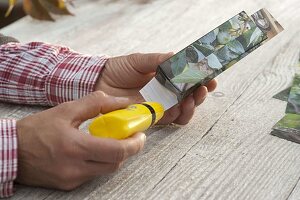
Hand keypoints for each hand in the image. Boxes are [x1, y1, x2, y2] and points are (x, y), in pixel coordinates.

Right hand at [16, 91, 145, 189]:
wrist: (12, 151)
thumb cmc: (36, 130)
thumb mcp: (66, 110)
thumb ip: (96, 103)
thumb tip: (121, 101)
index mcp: (75, 146)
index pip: (117, 151)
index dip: (134, 144)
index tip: (140, 134)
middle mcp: (75, 167)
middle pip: (115, 163)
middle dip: (127, 149)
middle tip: (129, 136)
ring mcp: (72, 179)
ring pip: (105, 170)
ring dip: (113, 155)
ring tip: (109, 140)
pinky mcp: (68, 185)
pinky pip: (93, 174)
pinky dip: (98, 162)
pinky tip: (92, 150)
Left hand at [95, 53, 216, 124]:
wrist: (99, 81)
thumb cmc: (118, 69)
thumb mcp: (139, 60)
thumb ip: (157, 60)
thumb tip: (177, 56)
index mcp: (165, 78)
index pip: (187, 81)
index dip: (201, 80)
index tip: (210, 77)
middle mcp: (165, 93)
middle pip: (189, 98)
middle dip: (200, 94)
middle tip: (204, 87)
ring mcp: (159, 106)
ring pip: (183, 111)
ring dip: (192, 106)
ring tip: (192, 97)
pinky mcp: (150, 117)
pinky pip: (168, 119)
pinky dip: (178, 114)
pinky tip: (180, 106)